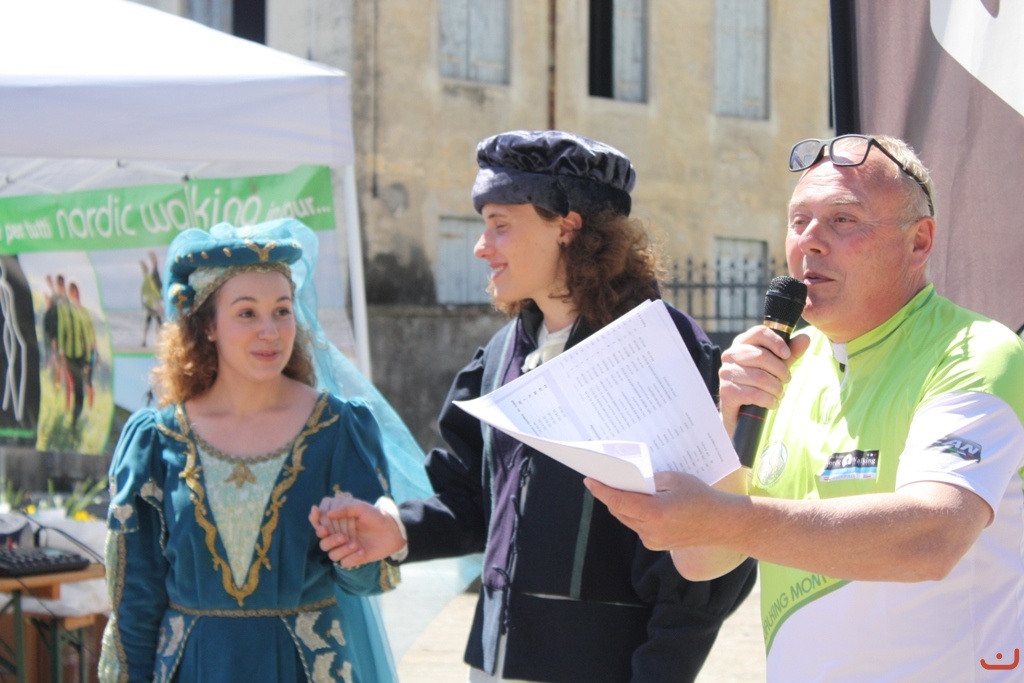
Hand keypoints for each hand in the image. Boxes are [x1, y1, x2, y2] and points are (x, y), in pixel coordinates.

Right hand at [308, 493, 405, 567]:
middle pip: (321, 539)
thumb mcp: (361, 507)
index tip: (317, 513)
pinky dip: (352, 557)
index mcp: (336, 520)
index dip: (315, 518)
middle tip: (342, 536)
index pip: (318, 519)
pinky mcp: (351, 558)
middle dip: (329, 538)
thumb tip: (327, 514)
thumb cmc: (375, 516)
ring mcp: (343, 547)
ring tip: (355, 543)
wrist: (392, 532)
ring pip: (330, 553)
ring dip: (342, 549)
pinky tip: (362, 551)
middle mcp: (336, 533)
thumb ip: (344, 508)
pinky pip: (343, 562)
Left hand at [584, 471, 725, 550]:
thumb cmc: (700, 497)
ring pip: (627, 519)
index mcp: (654, 513)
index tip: (590, 479)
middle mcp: (650, 531)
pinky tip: (637, 501)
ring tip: (619, 487)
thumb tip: (629, 481)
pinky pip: (638, 526)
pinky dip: (634, 513)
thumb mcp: (673, 479)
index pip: (618, 501)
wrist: (722, 524)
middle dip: (610, 495)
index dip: (601, 490)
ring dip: (622, 504)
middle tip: (603, 478)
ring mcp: (652, 541)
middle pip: (619, 511)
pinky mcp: (656, 544)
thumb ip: (648, 481)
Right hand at [718, 325, 809, 434]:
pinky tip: (771, 403)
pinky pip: (754, 394)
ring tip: (778, 393)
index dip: (776, 342)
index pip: (759, 332)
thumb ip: (790, 353)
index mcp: (742, 343)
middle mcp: (730, 355)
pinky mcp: (727, 391)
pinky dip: (768, 400)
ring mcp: (726, 372)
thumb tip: (805, 338)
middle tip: (786, 380)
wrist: (739, 412)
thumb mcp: (776, 367)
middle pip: (761, 356)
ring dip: (776, 388)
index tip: (787, 355)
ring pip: (760, 377)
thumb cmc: (758, 384)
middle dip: (780, 371)